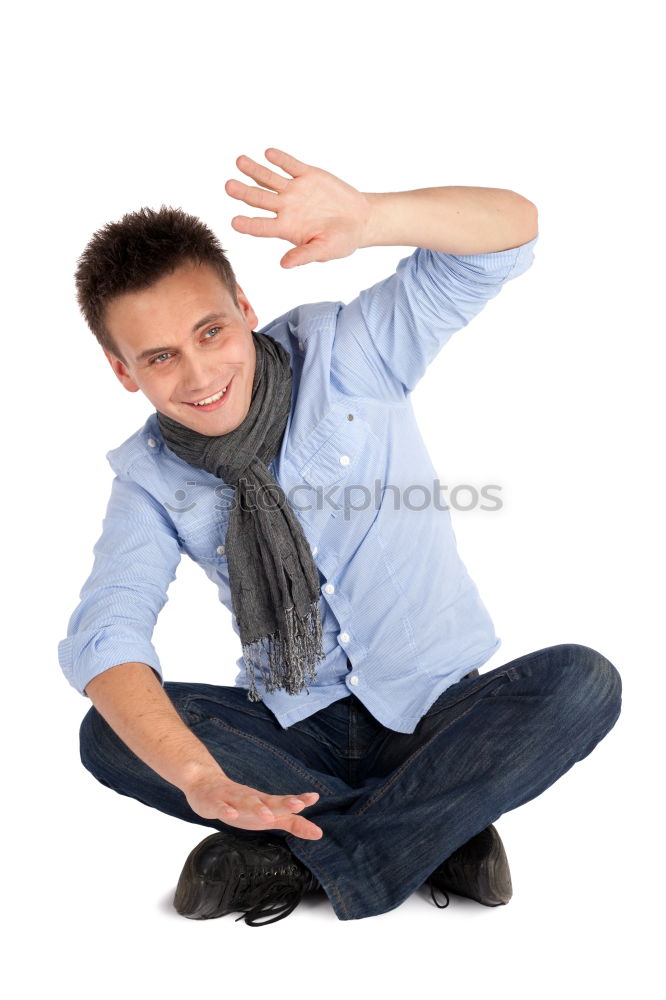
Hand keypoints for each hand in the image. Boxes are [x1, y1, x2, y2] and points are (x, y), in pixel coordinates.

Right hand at [184, 771, 322, 839]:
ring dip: (257, 808)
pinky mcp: (215, 803)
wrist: (206, 786)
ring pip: (246, 803)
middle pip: (269, 801)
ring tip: (267, 815)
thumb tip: (319, 833)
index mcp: (264, 802)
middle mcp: (251, 798)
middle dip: (283, 803)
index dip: (299, 800)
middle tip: (298, 804)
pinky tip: (231, 815)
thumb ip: (292, 822)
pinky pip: (220, 807)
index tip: (314, 798)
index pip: (284, 802)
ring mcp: (233, 799)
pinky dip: (225, 810)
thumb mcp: (269, 816)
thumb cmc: (241, 805)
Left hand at [224, 147, 371, 267]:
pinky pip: (290, 165)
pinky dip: (280, 159)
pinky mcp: (307, 175)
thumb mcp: (325, 250)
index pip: (262, 227)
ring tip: (240, 161)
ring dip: (254, 170)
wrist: (359, 220)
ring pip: (269, 178)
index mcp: (286, 228)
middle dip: (244, 192)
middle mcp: (285, 208)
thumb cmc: (341, 241)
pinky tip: (269, 154)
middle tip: (229, 186)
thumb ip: (304, 255)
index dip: (248, 225)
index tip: (234, 222)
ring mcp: (294, 190)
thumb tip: (284, 264)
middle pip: (259, 199)